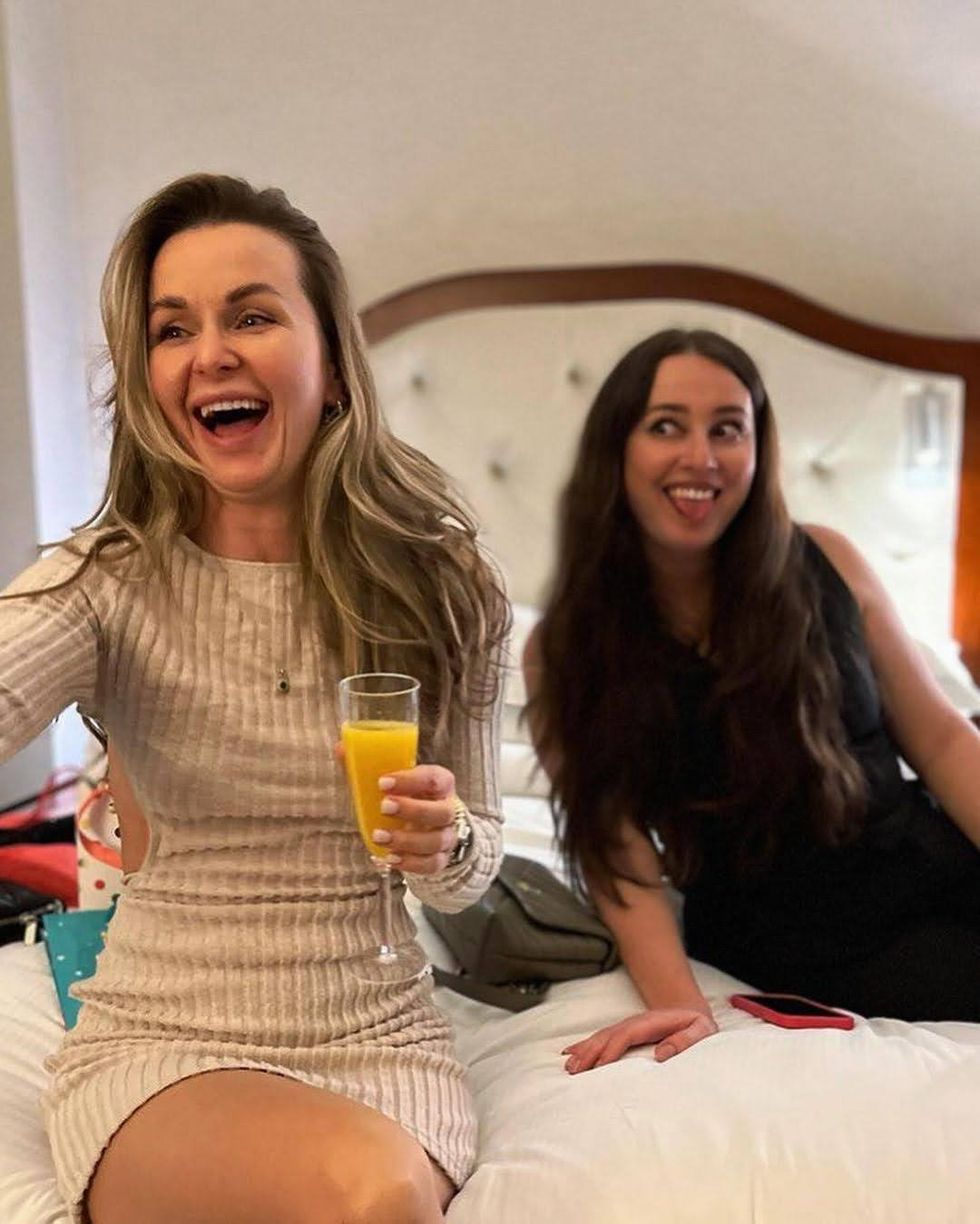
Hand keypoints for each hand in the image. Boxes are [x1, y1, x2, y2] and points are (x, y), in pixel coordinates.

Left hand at [373, 764, 459, 873]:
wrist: (429, 821)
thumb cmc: (408, 794)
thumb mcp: (395, 778)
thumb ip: (368, 764)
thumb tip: (340, 749)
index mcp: (441, 783)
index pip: (434, 779)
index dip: (411, 780)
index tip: (383, 782)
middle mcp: (449, 809)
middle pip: (441, 812)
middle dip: (412, 810)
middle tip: (383, 807)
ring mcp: (447, 835)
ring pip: (437, 841)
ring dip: (407, 840)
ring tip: (379, 836)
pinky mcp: (441, 858)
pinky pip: (433, 864)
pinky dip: (412, 863)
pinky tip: (391, 858)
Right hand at [562, 1007, 717, 1071]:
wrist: (693, 1013)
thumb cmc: (699, 1026)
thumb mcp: (701, 1030)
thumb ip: (685, 1040)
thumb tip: (661, 1054)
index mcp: (652, 1023)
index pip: (626, 1035)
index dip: (612, 1049)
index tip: (599, 1067)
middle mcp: (635, 1023)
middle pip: (607, 1036)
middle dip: (590, 1051)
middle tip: (574, 1070)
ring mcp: (628, 1028)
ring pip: (601, 1038)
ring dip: (584, 1050)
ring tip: (568, 1066)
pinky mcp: (625, 1034)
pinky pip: (602, 1040)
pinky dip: (585, 1046)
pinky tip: (571, 1053)